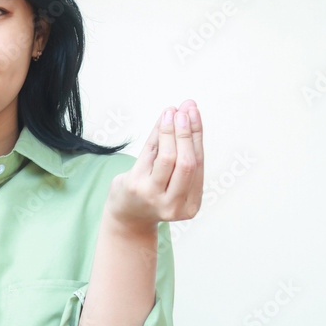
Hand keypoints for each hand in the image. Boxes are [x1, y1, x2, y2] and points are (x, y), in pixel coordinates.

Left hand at [106, 99, 203, 232]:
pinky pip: (148, 155)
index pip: (198, 165)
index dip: (197, 137)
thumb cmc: (155, 192)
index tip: (195, 113)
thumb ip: (183, 150)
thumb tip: (189, 110)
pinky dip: (156, 135)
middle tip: (185, 110)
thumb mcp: (174, 179)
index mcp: (190, 206)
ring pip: (167, 158)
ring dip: (170, 131)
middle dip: (186, 134)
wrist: (127, 216)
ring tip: (171, 111)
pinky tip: (160, 121)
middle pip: (186, 163)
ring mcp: (152, 197)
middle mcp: (173, 205)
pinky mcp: (134, 187)